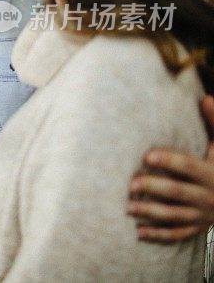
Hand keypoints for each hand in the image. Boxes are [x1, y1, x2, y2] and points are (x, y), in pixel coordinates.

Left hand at [127, 94, 213, 241]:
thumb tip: (205, 98)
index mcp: (211, 174)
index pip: (189, 167)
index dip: (170, 161)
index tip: (147, 156)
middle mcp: (207, 196)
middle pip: (178, 192)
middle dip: (155, 188)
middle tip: (130, 184)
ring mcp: (201, 215)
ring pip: (174, 215)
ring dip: (151, 212)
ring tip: (127, 207)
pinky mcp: (195, 228)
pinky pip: (176, 234)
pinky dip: (158, 234)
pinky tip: (138, 232)